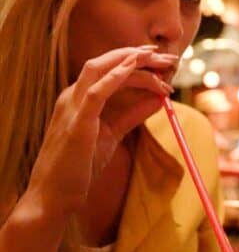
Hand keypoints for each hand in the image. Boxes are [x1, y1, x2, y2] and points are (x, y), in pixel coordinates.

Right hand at [26, 46, 176, 218]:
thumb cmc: (79, 166)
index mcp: (78, 98)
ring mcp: (71, 107)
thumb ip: (132, 115)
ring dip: (133, 61)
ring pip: (100, 69)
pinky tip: (134, 67)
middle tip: (170, 58)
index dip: (137, 61)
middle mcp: (72, 96)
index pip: (108, 69)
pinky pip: (96, 92)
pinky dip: (116, 76)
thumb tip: (158, 100)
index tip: (163, 62)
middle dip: (139, 55)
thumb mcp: (112, 134)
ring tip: (160, 60)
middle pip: (106, 62)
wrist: (54, 196)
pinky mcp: (77, 122)